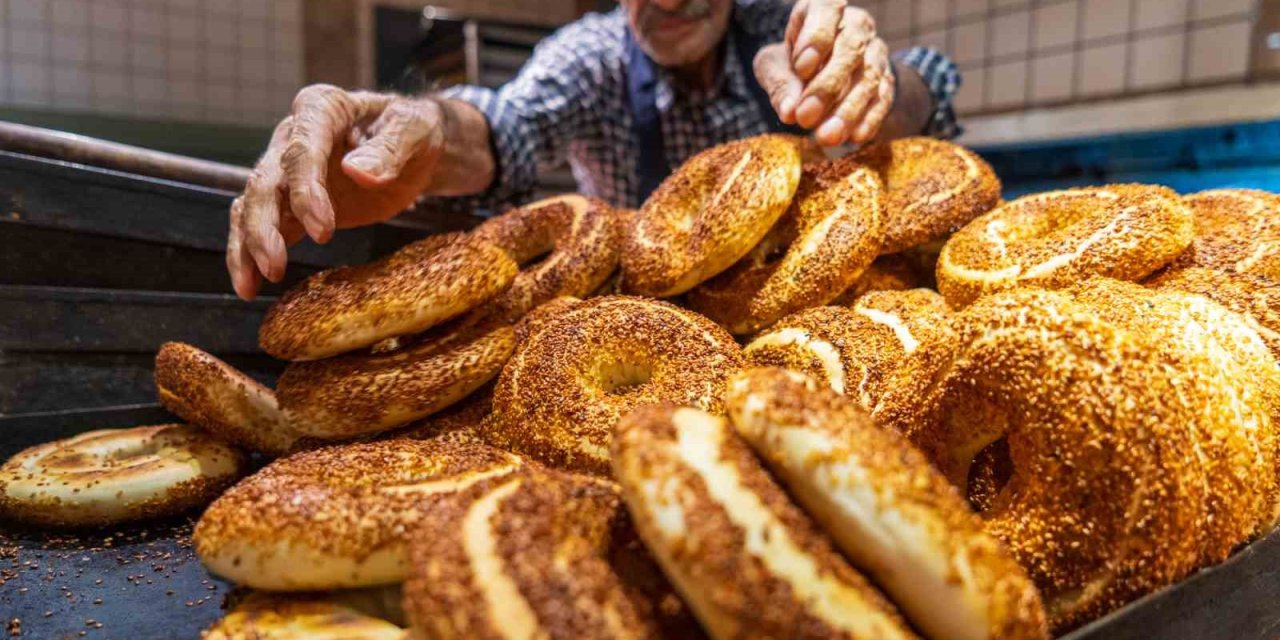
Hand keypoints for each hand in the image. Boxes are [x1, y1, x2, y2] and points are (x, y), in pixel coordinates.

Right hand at [227, 85, 448, 299]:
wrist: (415, 148)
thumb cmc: (414, 130)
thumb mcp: (415, 130)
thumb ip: (390, 148)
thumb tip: (356, 171)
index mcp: (322, 109)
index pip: (301, 149)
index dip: (305, 191)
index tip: (321, 231)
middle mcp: (293, 137)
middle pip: (265, 182)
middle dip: (264, 226)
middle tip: (275, 266)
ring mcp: (287, 172)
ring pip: (253, 207)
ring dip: (248, 245)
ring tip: (250, 285)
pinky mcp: (292, 204)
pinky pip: (262, 227)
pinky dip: (251, 255)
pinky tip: (250, 285)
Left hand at [754, 1, 894, 146]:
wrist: (819, 77)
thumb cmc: (791, 64)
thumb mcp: (773, 67)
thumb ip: (778, 83)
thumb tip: (789, 111)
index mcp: (822, 10)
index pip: (826, 8)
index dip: (816, 36)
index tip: (801, 68)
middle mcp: (855, 25)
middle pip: (851, 48)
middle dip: (827, 86)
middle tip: (805, 117)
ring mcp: (875, 52)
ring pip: (870, 77)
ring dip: (847, 110)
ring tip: (826, 136)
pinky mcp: (887, 80)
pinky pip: (884, 98)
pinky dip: (869, 119)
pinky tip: (854, 137)